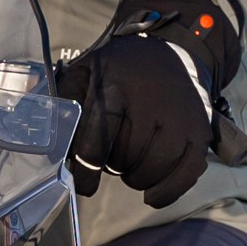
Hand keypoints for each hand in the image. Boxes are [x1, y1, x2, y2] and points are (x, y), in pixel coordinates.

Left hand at [54, 0, 241, 206]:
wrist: (169, 52)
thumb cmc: (118, 71)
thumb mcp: (85, 72)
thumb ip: (64, 103)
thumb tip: (47, 143)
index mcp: (116, 86)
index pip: (99, 138)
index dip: (87, 168)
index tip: (83, 183)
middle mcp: (152, 102)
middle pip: (124, 158)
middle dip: (111, 165)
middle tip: (112, 153)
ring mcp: (180, 119)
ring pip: (151, 170)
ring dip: (134, 177)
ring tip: (130, 161)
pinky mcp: (199, 133)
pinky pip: (185, 175)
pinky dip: (166, 191)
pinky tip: (151, 193)